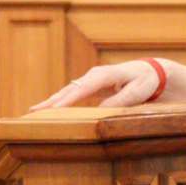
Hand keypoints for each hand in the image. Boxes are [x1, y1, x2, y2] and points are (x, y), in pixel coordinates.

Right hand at [30, 59, 163, 110]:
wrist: (152, 71)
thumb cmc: (145, 81)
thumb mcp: (137, 92)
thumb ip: (119, 101)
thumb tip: (100, 111)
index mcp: (105, 74)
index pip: (83, 89)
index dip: (67, 99)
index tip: (53, 109)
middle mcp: (94, 75)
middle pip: (70, 89)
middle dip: (52, 101)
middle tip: (34, 112)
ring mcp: (91, 80)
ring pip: (68, 91)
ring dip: (51, 101)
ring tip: (33, 111)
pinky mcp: (90, 86)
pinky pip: (72, 94)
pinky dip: (59, 101)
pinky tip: (47, 109)